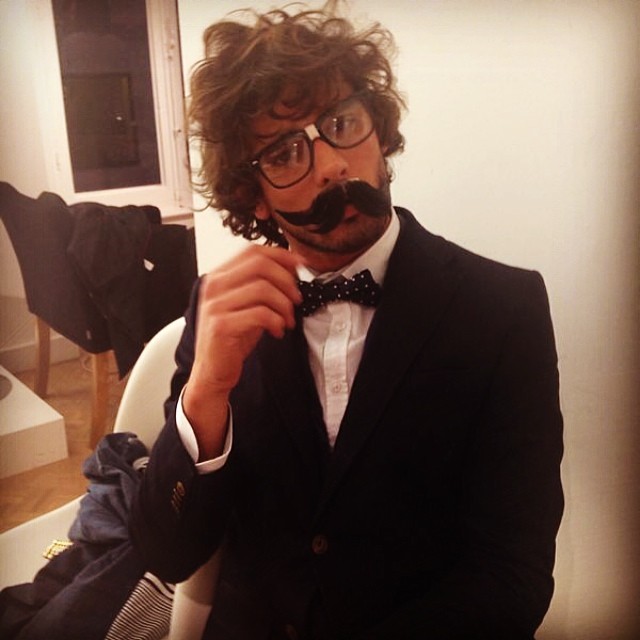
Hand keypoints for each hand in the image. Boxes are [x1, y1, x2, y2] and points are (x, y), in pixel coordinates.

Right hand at [183, 245, 302, 457]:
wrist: (214, 372)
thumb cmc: (233, 338)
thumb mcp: (248, 305)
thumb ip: (263, 285)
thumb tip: (292, 267)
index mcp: (219, 277)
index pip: (253, 251)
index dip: (281, 255)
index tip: (300, 266)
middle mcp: (213, 286)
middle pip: (260, 265)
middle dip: (286, 281)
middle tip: (296, 300)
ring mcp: (215, 305)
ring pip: (262, 289)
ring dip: (284, 305)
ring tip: (288, 320)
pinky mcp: (221, 326)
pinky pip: (260, 313)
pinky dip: (277, 321)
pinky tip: (278, 332)